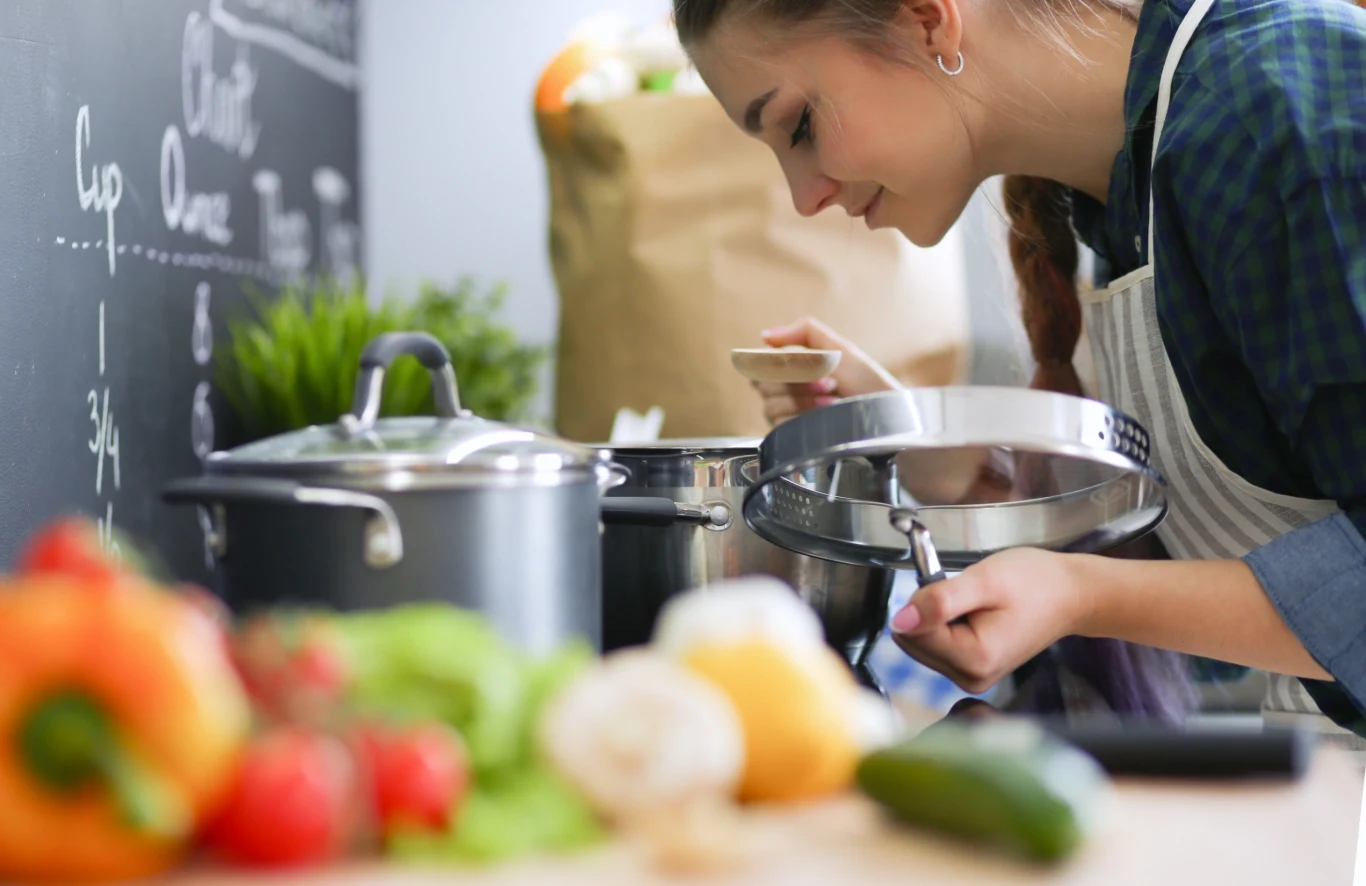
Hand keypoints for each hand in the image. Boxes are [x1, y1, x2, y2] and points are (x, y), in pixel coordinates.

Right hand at [754, 318, 900, 425]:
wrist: (882, 412)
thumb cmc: (865, 379)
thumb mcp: (838, 347)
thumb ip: (804, 332)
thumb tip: (765, 335)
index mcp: (793, 367)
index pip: (760, 363)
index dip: (776, 363)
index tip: (802, 362)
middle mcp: (787, 391)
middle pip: (763, 384)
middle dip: (797, 381)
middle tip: (829, 382)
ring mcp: (789, 414)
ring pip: (770, 404)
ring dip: (802, 400)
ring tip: (832, 400)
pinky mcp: (793, 436)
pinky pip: (778, 425)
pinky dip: (802, 418)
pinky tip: (825, 416)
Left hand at [889, 548, 1090, 694]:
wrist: (1070, 595)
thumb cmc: (1035, 583)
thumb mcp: (984, 581)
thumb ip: (940, 601)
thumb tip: (900, 620)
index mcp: (974, 660)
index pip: (913, 631)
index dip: (926, 599)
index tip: (955, 587)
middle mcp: (970, 678)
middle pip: (913, 640)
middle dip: (930, 610)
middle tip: (968, 593)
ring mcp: (971, 678)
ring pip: (921, 642)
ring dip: (938, 616)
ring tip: (975, 603)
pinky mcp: (972, 671)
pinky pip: (936, 645)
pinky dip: (946, 624)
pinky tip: (974, 614)